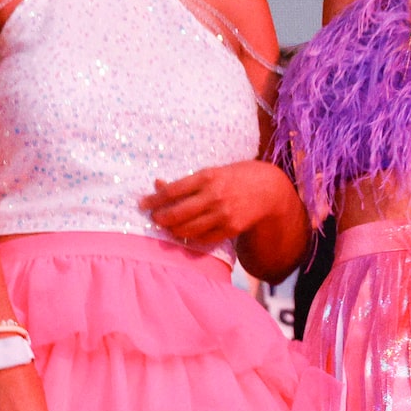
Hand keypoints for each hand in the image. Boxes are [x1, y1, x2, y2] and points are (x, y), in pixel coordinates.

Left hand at [140, 160, 288, 248]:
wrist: (268, 190)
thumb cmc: (235, 177)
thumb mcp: (212, 172)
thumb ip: (186, 181)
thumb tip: (157, 184)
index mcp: (208, 176)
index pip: (173, 191)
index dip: (154, 199)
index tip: (142, 203)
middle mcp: (214, 196)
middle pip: (177, 213)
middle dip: (160, 218)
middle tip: (154, 218)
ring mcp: (223, 214)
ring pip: (188, 229)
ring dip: (172, 230)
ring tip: (167, 226)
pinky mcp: (230, 229)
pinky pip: (203, 238)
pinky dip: (191, 237)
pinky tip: (186, 232)